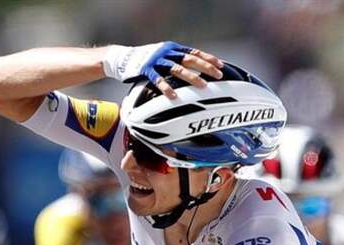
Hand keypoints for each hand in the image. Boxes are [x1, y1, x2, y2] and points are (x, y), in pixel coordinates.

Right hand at [103, 41, 223, 98]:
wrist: (122, 58)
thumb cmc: (145, 60)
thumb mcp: (162, 55)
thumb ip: (176, 60)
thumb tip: (192, 69)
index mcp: (172, 48)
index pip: (195, 52)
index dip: (208, 58)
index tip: (221, 66)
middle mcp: (166, 52)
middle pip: (190, 59)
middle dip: (205, 67)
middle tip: (218, 76)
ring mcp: (156, 61)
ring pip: (177, 69)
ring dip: (192, 78)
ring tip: (203, 86)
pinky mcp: (145, 70)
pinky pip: (158, 80)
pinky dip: (166, 88)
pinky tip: (174, 97)